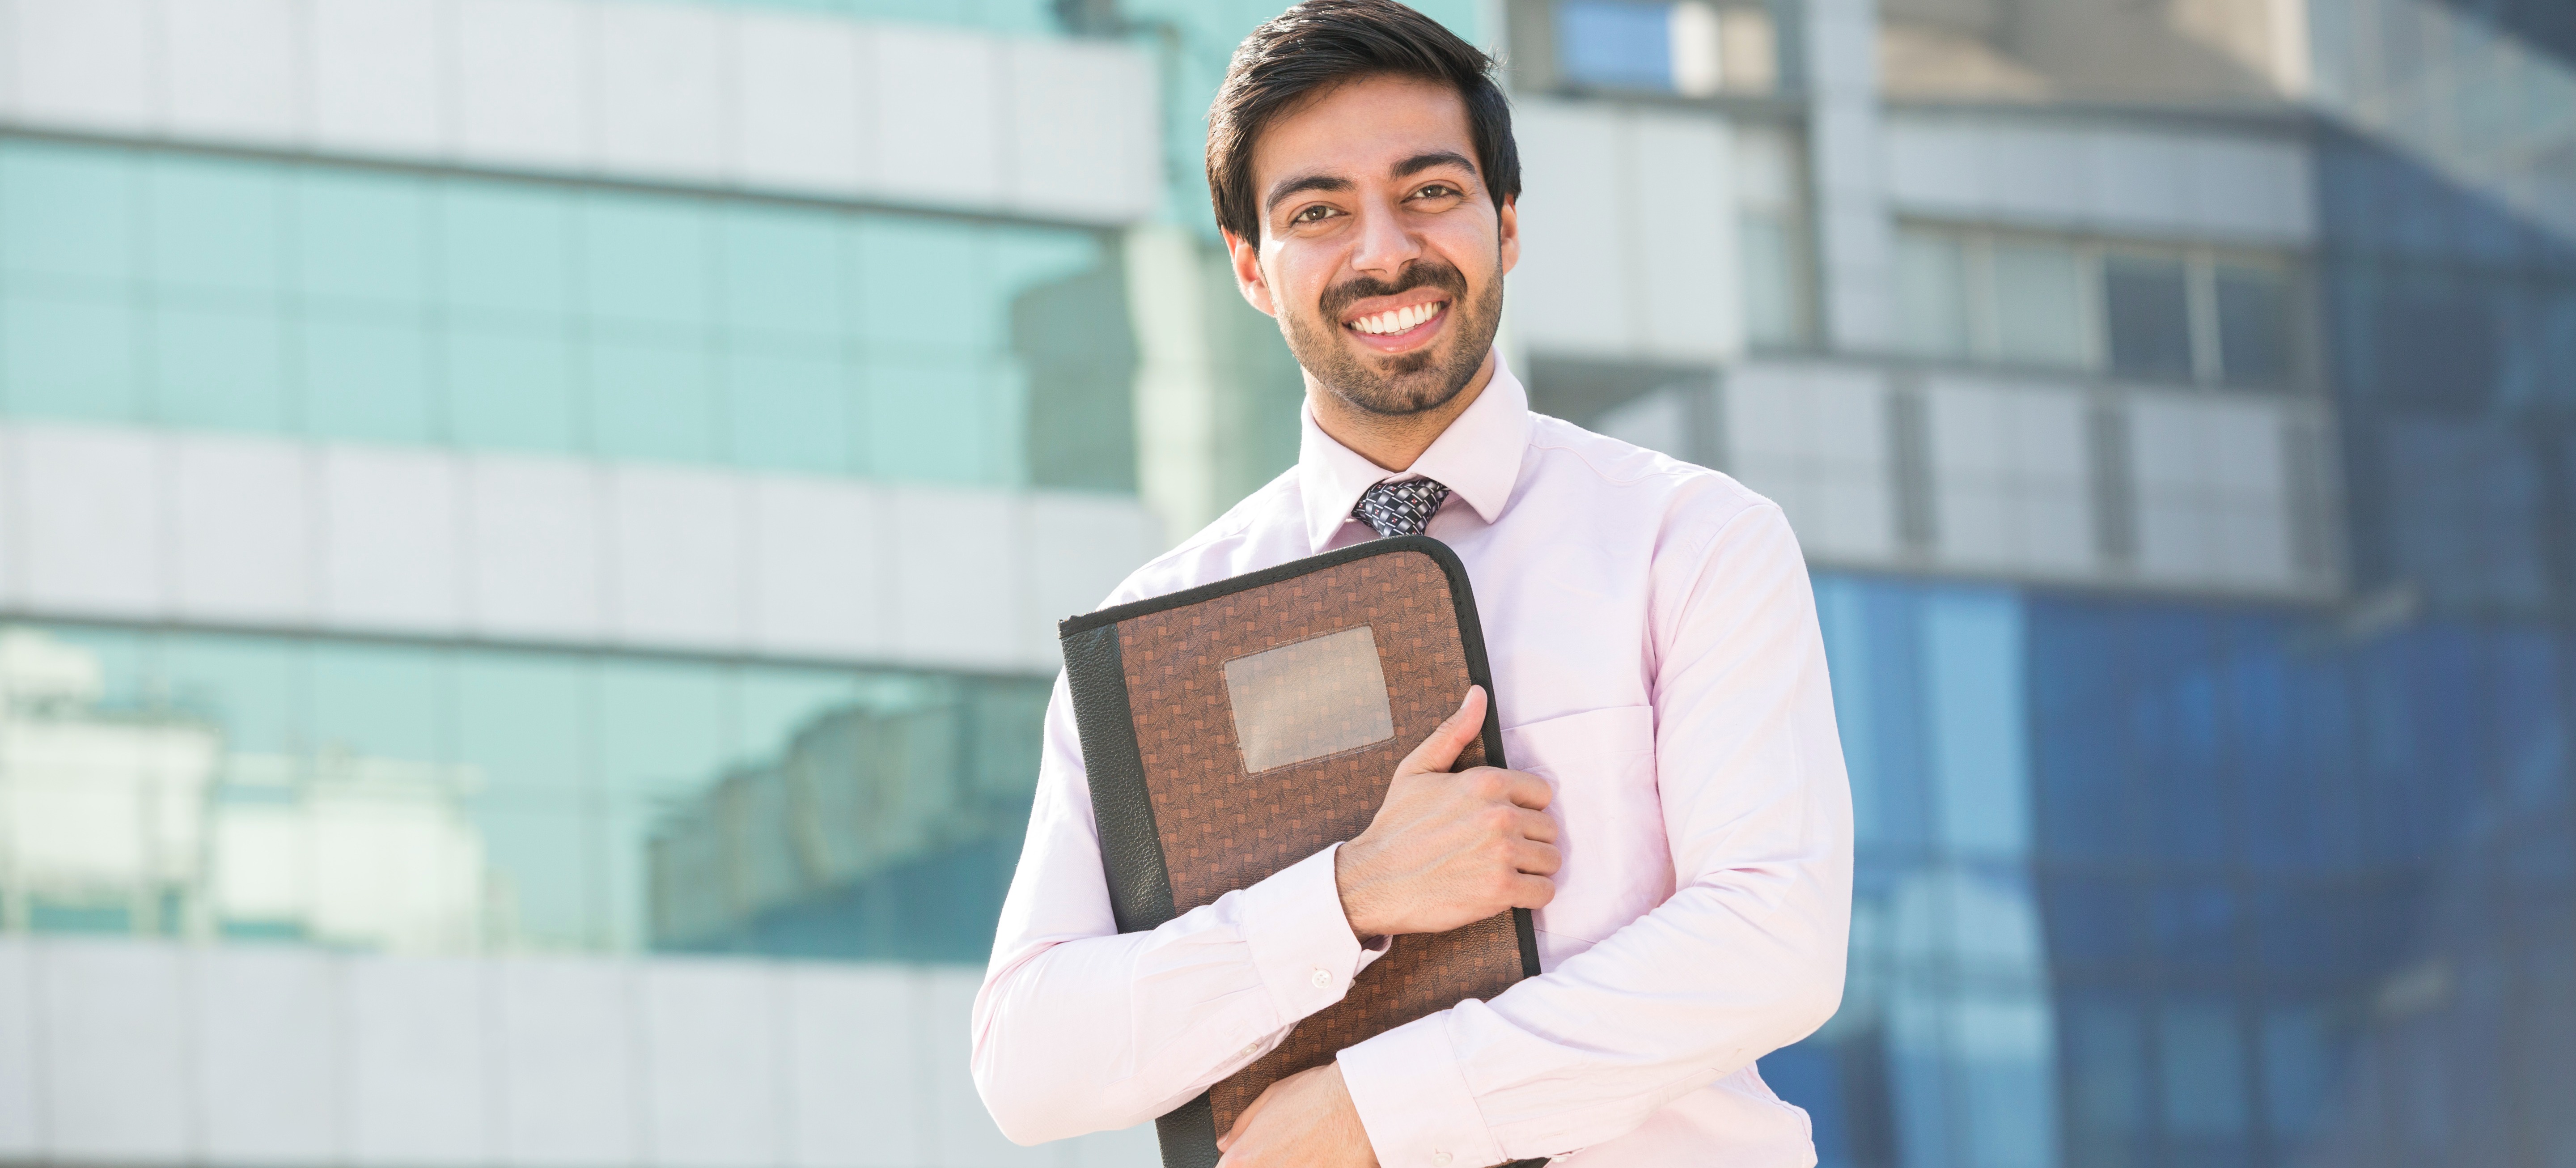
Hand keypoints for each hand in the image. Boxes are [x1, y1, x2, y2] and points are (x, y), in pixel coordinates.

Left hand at [1216, 1063, 1376, 1166]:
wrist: (1362, 1104)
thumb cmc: (1319, 1095)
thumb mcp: (1271, 1098)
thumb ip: (1242, 1127)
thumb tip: (1225, 1143)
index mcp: (1246, 1158)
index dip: (1241, 1163)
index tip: (1251, 1159)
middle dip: (1267, 1163)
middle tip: (1287, 1151)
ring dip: (1295, 1165)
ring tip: (1311, 1151)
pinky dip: (1317, 1167)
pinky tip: (1324, 1157)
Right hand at [1335, 685, 1557, 938]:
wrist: (1373, 880)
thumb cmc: (1395, 826)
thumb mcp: (1417, 770)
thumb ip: (1455, 732)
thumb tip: (1478, 694)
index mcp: (1485, 782)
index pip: (1542, 793)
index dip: (1524, 809)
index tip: (1502, 822)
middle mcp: (1499, 815)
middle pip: (1549, 829)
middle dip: (1529, 840)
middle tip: (1498, 850)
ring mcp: (1502, 854)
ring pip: (1551, 861)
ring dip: (1532, 869)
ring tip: (1501, 870)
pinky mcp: (1500, 891)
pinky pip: (1544, 892)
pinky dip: (1531, 895)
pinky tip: (1506, 891)